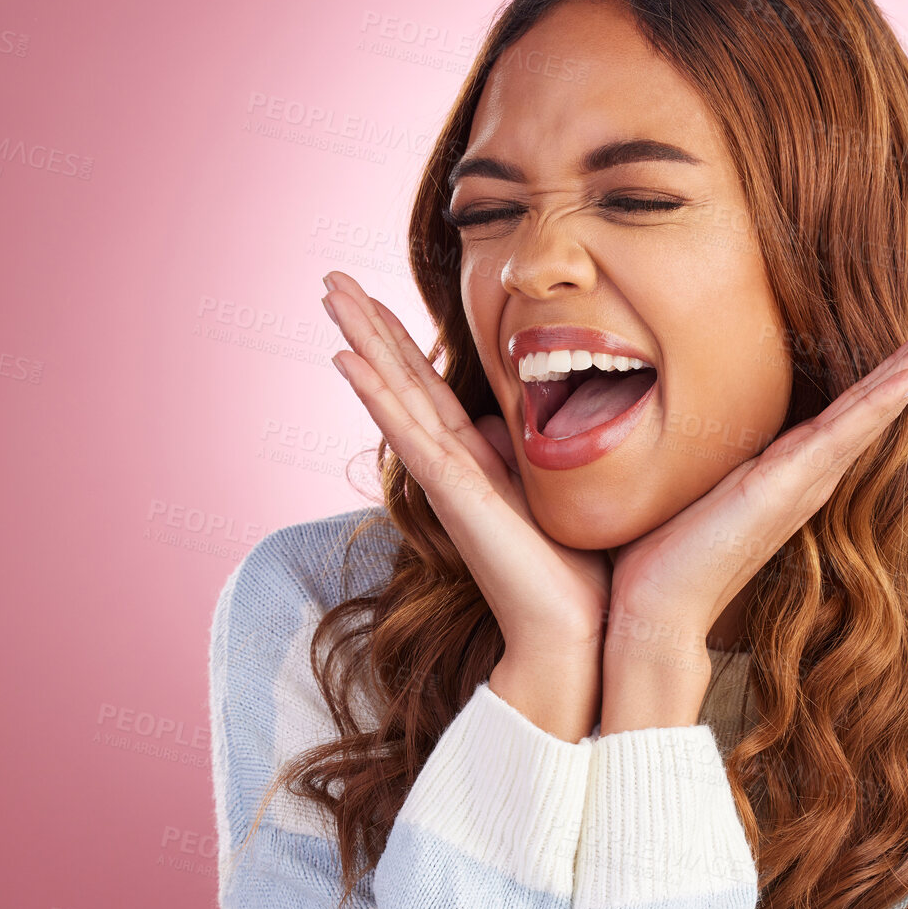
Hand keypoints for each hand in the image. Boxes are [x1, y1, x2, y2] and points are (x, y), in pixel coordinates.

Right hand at [321, 271, 609, 740]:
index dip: (399, 343)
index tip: (371, 297)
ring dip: (360, 342)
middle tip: (328, 278)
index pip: (429, 389)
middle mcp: (453, 466)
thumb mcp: (562, 492)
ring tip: (327, 293)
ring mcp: (448, 479)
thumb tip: (524, 422)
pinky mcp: (455, 496)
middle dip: (366, 328)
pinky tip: (347, 360)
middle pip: (400, 381)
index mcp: (478, 462)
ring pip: (395, 396)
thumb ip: (537, 455)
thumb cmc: (579, 572)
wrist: (580, 631)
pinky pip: (411, 435)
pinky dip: (377, 396)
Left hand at [602, 296, 907, 723]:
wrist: (653, 612)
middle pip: (883, 396)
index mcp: (788, 464)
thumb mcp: (681, 477)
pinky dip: (886, 396)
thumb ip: (692, 443)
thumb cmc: (656, 550)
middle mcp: (811, 470)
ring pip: (879, 404)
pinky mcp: (791, 487)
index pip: (853, 401)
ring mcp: (807, 479)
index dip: (894, 362)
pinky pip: (850, 430)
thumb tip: (656, 400)